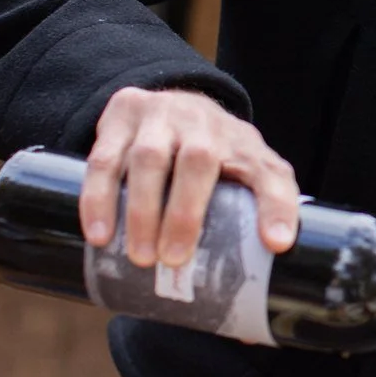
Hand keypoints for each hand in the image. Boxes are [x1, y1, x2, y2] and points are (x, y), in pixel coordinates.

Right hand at [80, 87, 299, 269]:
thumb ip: (263, 212)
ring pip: (149, 157)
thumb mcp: (248, 172)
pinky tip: (98, 234)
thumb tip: (268, 275)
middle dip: (186, 213)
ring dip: (142, 210)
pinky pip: (104, 159)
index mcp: (243, 143)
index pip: (269, 173)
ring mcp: (160, 115)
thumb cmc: (216, 153)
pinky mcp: (120, 117)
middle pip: (199, 161)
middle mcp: (204, 123)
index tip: (276, 244)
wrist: (174, 102)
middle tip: (174, 260)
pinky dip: (99, 199)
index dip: (277, 207)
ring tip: (139, 256)